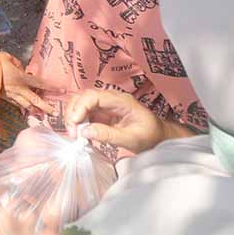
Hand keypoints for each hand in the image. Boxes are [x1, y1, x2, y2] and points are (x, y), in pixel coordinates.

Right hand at [0, 52, 52, 113]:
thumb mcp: (8, 58)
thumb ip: (17, 64)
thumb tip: (21, 68)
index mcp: (22, 78)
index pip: (40, 83)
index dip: (52, 87)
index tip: (62, 90)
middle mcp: (19, 89)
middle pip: (35, 100)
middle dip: (46, 107)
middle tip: (54, 112)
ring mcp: (11, 95)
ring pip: (26, 105)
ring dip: (35, 110)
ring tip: (42, 114)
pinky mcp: (4, 98)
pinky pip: (16, 104)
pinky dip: (22, 108)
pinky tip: (25, 110)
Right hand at [66, 89, 180, 153]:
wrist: (160, 137)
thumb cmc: (150, 137)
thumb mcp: (132, 139)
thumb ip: (108, 135)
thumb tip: (84, 131)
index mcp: (121, 100)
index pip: (93, 96)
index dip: (80, 108)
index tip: (75, 125)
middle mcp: (111, 99)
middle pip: (83, 97)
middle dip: (73, 113)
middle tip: (73, 133)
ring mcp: (106, 105)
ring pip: (81, 104)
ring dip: (74, 118)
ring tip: (76, 135)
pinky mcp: (102, 113)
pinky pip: (85, 114)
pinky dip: (79, 123)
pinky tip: (81, 135)